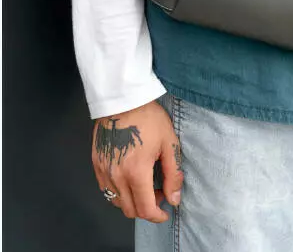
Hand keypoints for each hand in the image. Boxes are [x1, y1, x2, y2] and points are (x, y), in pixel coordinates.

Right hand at [92, 99, 182, 222]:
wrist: (123, 99)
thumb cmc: (149, 118)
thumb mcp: (169, 143)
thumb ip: (173, 174)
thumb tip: (174, 199)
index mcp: (136, 172)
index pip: (145, 209)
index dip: (157, 215)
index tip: (166, 210)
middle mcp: (116, 176)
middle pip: (130, 210)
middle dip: (146, 208)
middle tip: (158, 193)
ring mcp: (103, 171)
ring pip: (116, 202)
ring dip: (132, 201)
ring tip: (144, 184)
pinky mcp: (95, 163)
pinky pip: (106, 189)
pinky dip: (119, 191)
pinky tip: (129, 178)